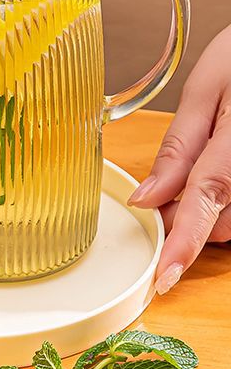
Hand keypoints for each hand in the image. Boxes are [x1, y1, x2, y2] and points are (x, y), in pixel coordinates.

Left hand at [128, 24, 230, 293]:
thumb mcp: (205, 91)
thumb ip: (178, 147)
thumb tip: (146, 196)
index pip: (206, 200)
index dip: (183, 243)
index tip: (163, 277)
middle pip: (221, 218)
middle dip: (186, 216)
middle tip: (163, 191)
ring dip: (210, 210)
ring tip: (202, 166)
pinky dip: (227, 200)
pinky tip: (220, 169)